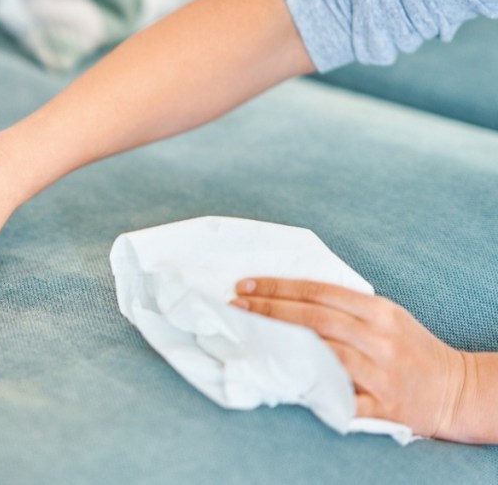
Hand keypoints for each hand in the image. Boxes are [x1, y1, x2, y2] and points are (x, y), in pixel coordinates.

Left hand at [230, 278, 470, 440]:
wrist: (454, 390)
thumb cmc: (409, 349)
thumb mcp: (385, 317)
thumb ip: (344, 308)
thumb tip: (288, 297)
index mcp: (378, 311)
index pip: (320, 292)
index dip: (280, 287)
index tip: (245, 285)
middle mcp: (380, 338)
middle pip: (317, 318)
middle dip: (271, 310)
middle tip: (236, 305)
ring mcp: (382, 373)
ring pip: (327, 353)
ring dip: (285, 345)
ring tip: (250, 336)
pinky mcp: (384, 405)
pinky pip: (344, 398)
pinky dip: (317, 392)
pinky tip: (285, 385)